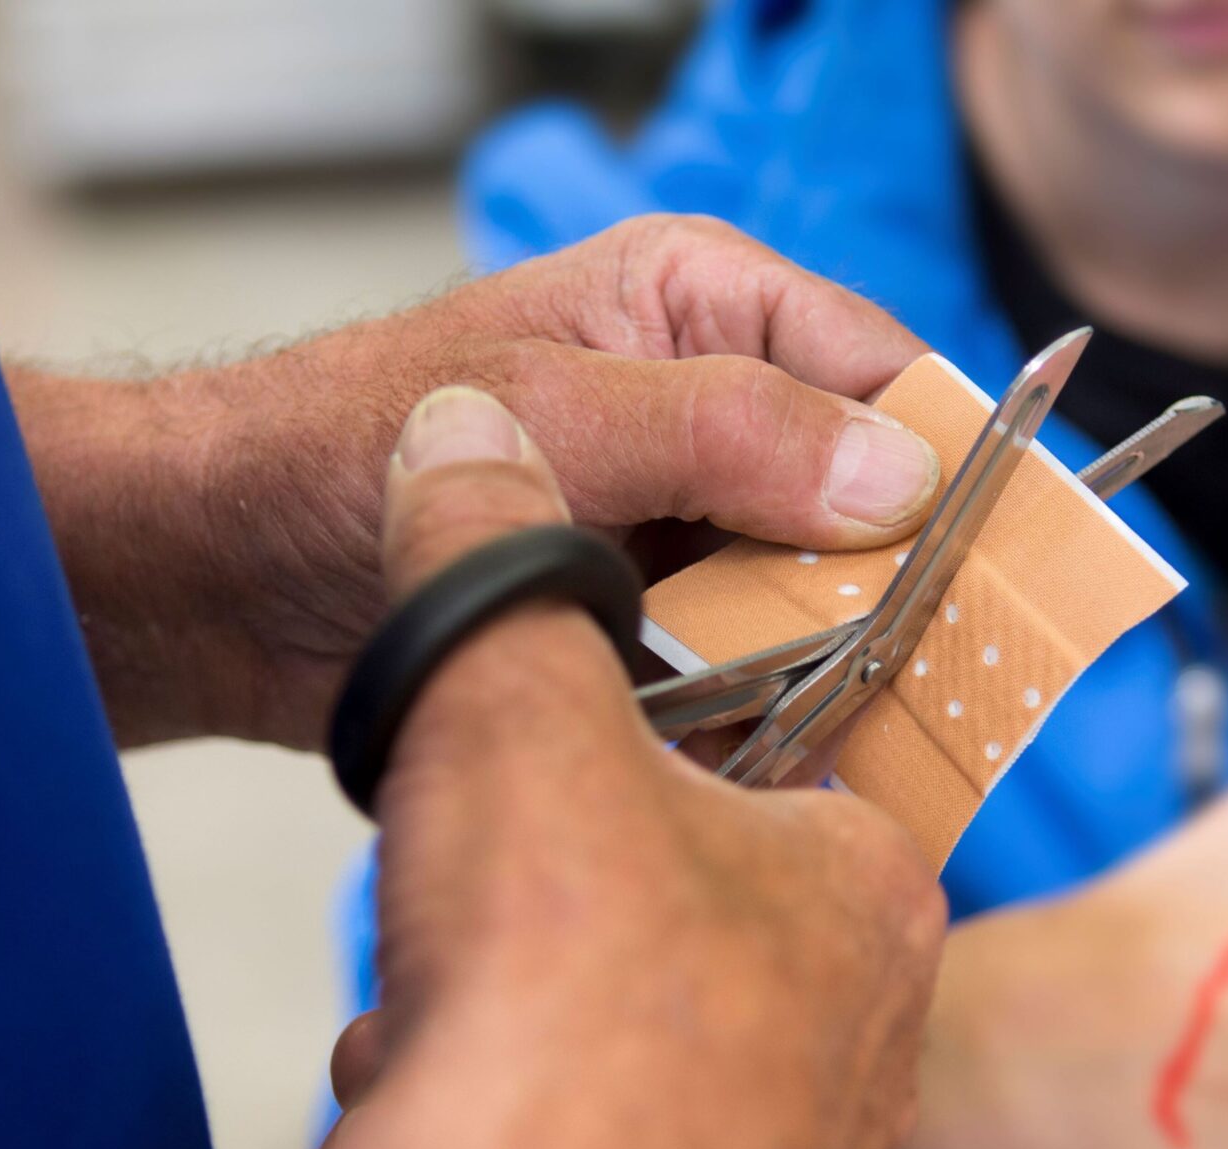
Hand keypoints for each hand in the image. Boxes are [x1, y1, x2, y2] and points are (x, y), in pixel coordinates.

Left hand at [17, 215, 941, 747]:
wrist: (210, 577)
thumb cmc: (335, 448)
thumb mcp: (551, 418)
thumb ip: (727, 436)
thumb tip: (897, 476)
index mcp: (704, 307)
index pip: (885, 372)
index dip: (955, 465)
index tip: (1016, 564)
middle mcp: (711, 416)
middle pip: (869, 502)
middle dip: (899, 587)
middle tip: (945, 679)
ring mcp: (679, 531)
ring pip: (816, 603)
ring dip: (829, 669)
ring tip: (856, 734)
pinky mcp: (643, 630)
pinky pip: (745, 676)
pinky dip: (760, 723)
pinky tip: (767, 763)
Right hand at [319, 386, 946, 1148]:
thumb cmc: (557, 989)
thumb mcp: (509, 696)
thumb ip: (491, 551)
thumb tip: (465, 435)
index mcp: (868, 896)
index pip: (783, 785)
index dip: (646, 768)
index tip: (552, 791)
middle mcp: (876, 1062)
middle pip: (694, 947)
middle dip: (556, 933)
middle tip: (471, 937)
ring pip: (643, 1095)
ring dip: (524, 1062)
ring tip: (441, 1052)